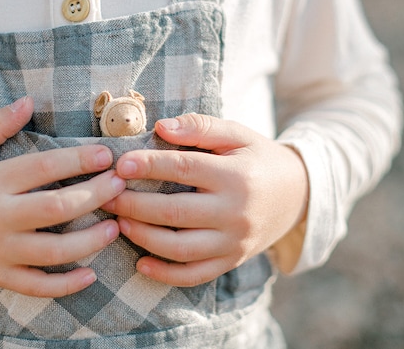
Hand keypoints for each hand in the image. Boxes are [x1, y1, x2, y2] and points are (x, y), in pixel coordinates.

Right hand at [0, 96, 124, 296]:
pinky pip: (36, 286)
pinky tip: (90, 274)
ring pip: (53, 251)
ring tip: (115, 226)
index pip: (43, 167)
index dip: (79, 160)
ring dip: (90, 241)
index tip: (106, 155)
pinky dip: (65, 285)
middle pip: (56, 208)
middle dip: (95, 196)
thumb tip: (29, 101)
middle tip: (120, 185)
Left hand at [102, 113, 308, 286]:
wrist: (297, 195)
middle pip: (176, 212)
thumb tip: (160, 127)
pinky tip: (140, 262)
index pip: (185, 169)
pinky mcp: (231, 261)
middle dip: (134, 204)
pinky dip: (165, 273)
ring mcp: (234, 242)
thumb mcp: (237, 134)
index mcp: (237, 176)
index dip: (150, 166)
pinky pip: (194, 275)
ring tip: (118, 222)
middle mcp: (236, 213)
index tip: (120, 163)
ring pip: (181, 248)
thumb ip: (200, 127)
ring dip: (143, 237)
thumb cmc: (257, 158)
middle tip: (106, 195)